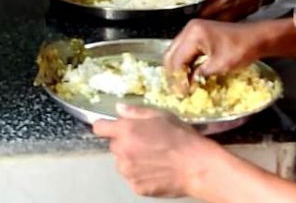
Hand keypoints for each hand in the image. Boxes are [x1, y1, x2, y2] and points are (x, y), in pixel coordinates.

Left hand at [93, 103, 212, 197]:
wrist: (195, 165)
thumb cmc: (180, 136)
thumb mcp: (161, 115)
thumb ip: (136, 112)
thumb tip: (118, 108)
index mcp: (126, 131)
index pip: (99, 128)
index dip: (106, 126)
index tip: (112, 127)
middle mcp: (122, 152)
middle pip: (114, 146)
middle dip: (125, 143)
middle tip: (145, 141)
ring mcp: (128, 172)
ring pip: (122, 163)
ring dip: (131, 159)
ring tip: (153, 157)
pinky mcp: (136, 187)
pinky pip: (132, 178)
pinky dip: (140, 174)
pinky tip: (156, 170)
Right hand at [164, 19, 263, 92]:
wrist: (256, 38)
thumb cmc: (241, 49)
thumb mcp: (219, 66)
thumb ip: (199, 75)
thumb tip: (187, 87)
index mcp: (194, 34)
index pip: (177, 60)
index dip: (177, 79)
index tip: (181, 95)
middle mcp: (189, 29)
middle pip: (171, 54)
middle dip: (173, 74)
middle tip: (179, 91)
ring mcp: (193, 29)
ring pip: (176, 52)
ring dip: (178, 69)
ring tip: (183, 85)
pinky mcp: (198, 33)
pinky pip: (184, 49)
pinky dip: (185, 62)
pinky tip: (189, 74)